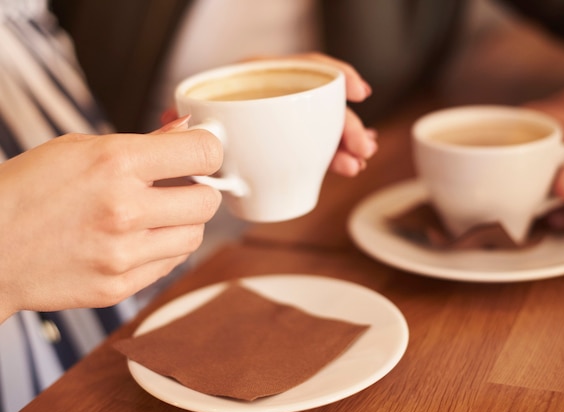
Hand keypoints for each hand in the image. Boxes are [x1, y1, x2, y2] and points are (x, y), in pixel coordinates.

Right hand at [0, 117, 221, 321]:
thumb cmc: (28, 191)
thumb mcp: (78, 148)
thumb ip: (143, 141)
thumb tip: (187, 128)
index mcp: (115, 163)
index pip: (204, 152)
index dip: (210, 149)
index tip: (202, 153)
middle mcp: (124, 209)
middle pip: (209, 200)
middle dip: (201, 189)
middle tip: (181, 187)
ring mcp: (123, 253)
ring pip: (195, 235)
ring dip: (184, 222)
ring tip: (155, 215)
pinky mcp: (119, 285)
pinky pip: (171, 264)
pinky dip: (164, 249)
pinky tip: (138, 239)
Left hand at [161, 52, 377, 176]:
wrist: (198, 139)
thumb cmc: (198, 119)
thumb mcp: (195, 113)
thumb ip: (187, 116)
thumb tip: (172, 121)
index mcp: (259, 77)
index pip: (305, 65)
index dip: (336, 75)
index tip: (359, 93)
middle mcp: (278, 95)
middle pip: (323, 103)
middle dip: (348, 127)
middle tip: (360, 150)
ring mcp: (288, 119)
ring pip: (326, 127)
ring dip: (345, 145)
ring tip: (355, 164)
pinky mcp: (291, 141)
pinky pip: (319, 144)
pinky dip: (335, 154)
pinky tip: (347, 164)